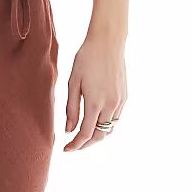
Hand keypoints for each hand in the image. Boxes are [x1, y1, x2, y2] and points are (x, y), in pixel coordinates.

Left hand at [64, 33, 126, 149]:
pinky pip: (115, 119)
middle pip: (99, 136)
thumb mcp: (73, 83)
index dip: (75, 145)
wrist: (108, 42)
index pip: (85, 134)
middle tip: (74, 145)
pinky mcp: (125, 97)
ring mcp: (120, 102)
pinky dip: (105, 125)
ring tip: (84, 135)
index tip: (66, 149)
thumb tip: (69, 130)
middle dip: (86, 144)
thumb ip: (71, 109)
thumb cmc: (86, 59)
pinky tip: (96, 121)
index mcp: (95, 102)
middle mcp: (110, 105)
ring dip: (97, 136)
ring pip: (109, 129)